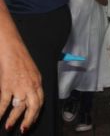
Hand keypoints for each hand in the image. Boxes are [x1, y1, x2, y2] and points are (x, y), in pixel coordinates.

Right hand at [0, 0, 43, 132]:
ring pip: (19, 107)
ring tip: (10, 127)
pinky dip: (0, 112)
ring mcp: (19, 86)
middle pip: (34, 107)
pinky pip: (4, 102)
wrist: (12, 48)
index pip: (41, 101)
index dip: (36, 113)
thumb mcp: (32, 71)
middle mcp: (32, 85)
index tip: (32, 120)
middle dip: (29, 119)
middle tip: (23, 129)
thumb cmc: (21, 58)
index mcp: (38, 82)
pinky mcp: (7, 85)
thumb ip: (32, 84)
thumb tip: (30, 96)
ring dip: (14, 118)